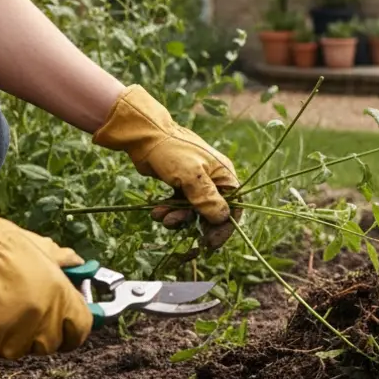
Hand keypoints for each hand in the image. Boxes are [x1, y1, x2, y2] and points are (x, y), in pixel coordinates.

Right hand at [0, 174, 92, 365]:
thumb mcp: (37, 246)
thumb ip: (61, 261)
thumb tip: (78, 263)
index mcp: (60, 296)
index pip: (80, 329)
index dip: (72, 331)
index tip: (64, 330)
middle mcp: (39, 318)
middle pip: (47, 345)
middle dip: (36, 335)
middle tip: (18, 316)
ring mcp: (9, 335)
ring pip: (13, 351)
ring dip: (3, 338)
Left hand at [92, 85, 239, 249]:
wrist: (145, 135)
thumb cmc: (172, 151)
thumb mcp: (191, 176)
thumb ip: (207, 198)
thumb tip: (223, 217)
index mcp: (223, 175)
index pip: (233, 206)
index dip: (224, 226)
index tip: (211, 242)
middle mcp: (213, 180)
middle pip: (211, 211)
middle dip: (195, 222)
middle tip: (179, 229)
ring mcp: (196, 183)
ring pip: (192, 210)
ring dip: (177, 217)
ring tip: (162, 217)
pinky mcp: (180, 184)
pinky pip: (178, 205)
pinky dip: (168, 211)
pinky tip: (156, 211)